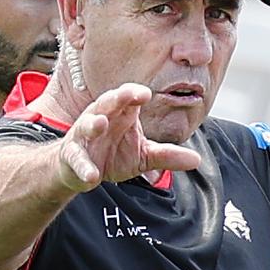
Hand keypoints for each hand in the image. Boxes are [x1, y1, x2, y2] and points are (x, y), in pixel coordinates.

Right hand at [56, 83, 200, 191]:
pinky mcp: (72, 156)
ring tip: (100, 124)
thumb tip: (197, 160)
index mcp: (120, 113)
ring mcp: (84, 136)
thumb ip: (166, 156)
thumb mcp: (143, 155)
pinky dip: (83, 167)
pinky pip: (77, 159)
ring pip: (87, 125)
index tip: (147, 94)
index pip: (129, 97)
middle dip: (117, 97)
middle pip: (107, 102)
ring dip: (93, 123)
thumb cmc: (113, 154)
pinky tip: (92, 176)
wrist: (80, 171)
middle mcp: (101, 118)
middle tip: (128, 95)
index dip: (135, 93)